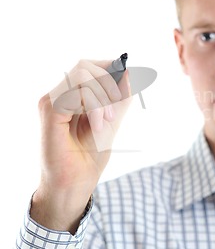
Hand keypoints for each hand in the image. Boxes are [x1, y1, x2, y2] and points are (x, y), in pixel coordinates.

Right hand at [31, 59, 131, 232]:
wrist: (76, 184)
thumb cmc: (89, 156)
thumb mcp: (112, 120)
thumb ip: (121, 97)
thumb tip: (130, 71)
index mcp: (69, 95)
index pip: (88, 65)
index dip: (110, 68)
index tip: (126, 84)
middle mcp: (57, 94)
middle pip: (85, 65)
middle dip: (108, 83)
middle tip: (113, 111)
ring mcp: (51, 101)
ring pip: (82, 75)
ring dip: (102, 97)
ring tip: (105, 121)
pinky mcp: (50, 110)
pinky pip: (77, 91)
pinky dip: (95, 106)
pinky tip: (97, 126)